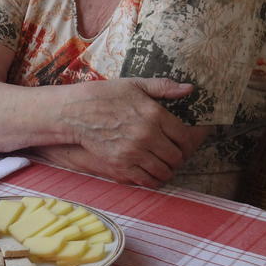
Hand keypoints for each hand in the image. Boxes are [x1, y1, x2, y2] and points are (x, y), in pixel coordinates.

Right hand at [58, 78, 207, 188]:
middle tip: (174, 155)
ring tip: (164, 166)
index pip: (183, 136)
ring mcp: (133, 152)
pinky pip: (146, 180)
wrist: (75, 112)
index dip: (188, 142)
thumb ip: (164, 87)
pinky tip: (152, 174)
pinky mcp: (120, 165)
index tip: (183, 143)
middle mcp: (147, 135)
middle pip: (175, 156)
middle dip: (178, 157)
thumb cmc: (105, 96)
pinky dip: (153, 180)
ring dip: (167, 170)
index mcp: (154, 114)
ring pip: (163, 171)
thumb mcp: (135, 85)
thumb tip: (189, 89)